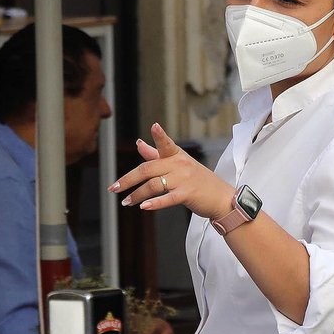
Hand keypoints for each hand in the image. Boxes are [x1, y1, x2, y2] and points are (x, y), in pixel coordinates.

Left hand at [110, 123, 235, 219]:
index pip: (166, 143)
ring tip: (126, 202)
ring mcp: (184, 179)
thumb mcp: (178, 164)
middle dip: (127, 179)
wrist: (220, 197)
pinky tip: (143, 207)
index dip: (160, 135)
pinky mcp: (187, 194)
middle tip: (114, 188)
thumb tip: (139, 143)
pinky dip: (154, 203)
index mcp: (176, 155)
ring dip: (136, 195)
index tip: (154, 126)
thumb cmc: (197, 180)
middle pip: (147, 169)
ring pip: (153, 185)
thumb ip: (156, 154)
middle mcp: (179, 164)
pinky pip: (167, 198)